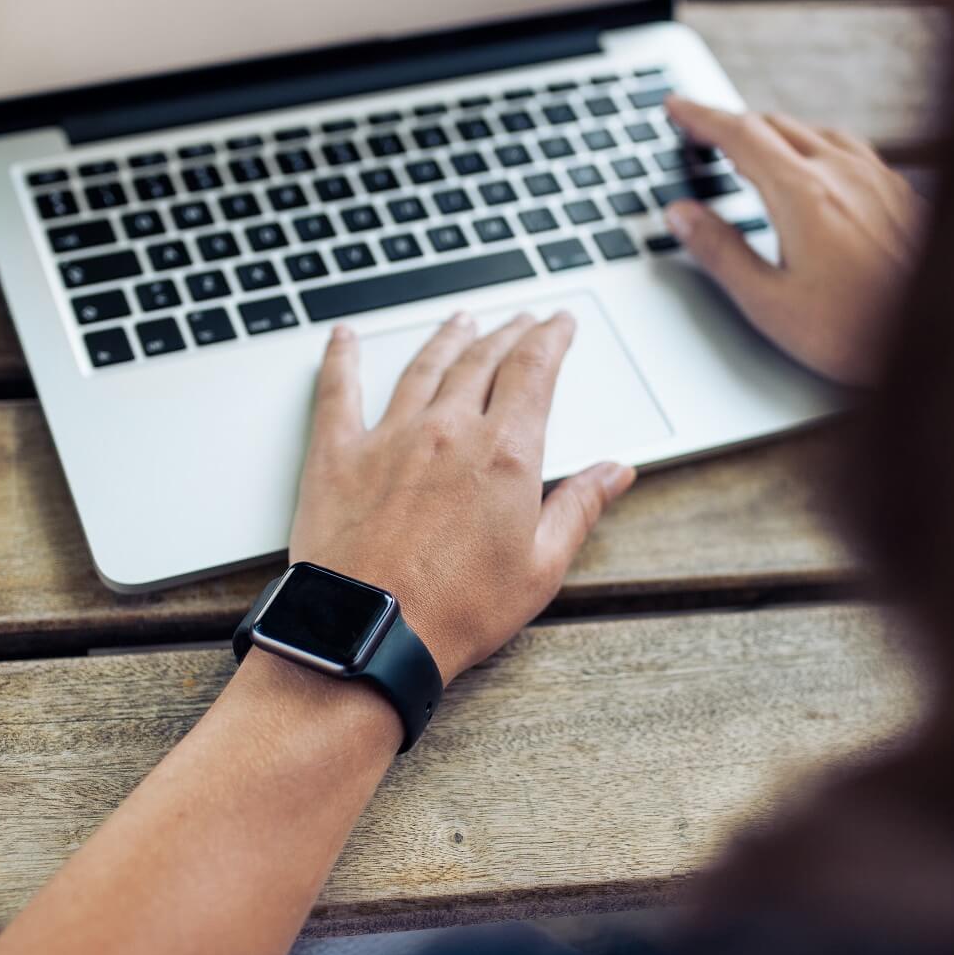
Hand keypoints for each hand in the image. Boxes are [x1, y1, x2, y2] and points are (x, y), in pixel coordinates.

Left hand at [289, 312, 635, 682]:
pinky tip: (344, 337)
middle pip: (482, 360)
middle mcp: (448, 431)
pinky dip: (342, 358)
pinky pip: (339, 390)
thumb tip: (615, 471)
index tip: (559, 324)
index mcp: (505, 454)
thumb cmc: (456, 611)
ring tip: (460, 322)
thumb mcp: (539, 567)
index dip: (551, 339)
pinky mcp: (338, 455)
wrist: (370, 633)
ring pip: (423, 366)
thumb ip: (578, 508)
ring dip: (447, 339)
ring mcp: (390, 437)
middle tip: (520, 321)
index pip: (534, 370)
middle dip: (507, 334)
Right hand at [664, 95, 924, 385]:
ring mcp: (878, 180)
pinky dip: (816, 147)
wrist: (937, 342)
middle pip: (776, 125)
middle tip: (702, 133)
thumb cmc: (856, 332)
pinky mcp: (902, 194)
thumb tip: (681, 215)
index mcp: (803, 194)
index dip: (702, 116)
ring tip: (754, 149)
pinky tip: (818, 169)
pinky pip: (851, 150)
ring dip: (775, 133)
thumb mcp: (769, 303)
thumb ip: (720, 252)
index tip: (677, 106)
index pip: (740, 135)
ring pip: (815, 132)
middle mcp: (843, 174)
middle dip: (733, 124)